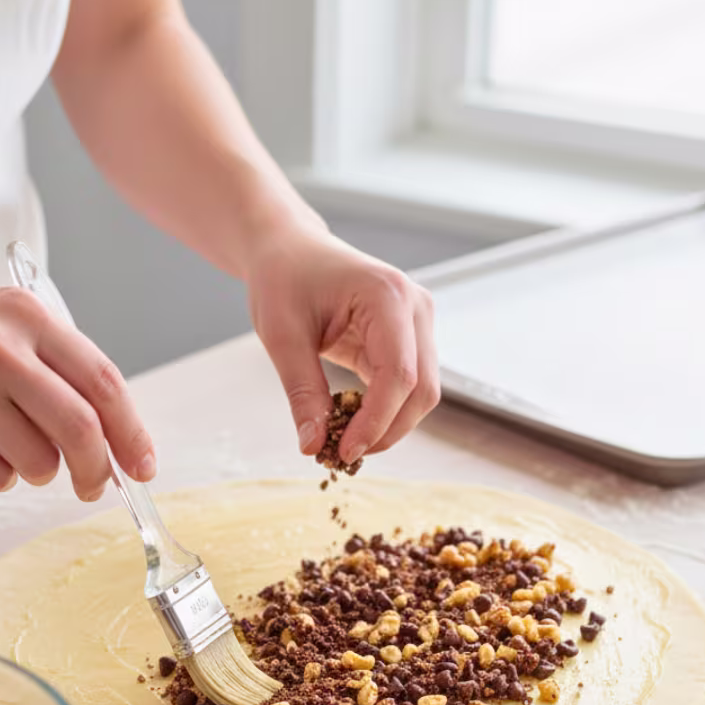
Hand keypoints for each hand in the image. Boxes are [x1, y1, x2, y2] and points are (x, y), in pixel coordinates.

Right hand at [0, 280, 155, 499]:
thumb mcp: (0, 321)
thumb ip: (56, 368)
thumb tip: (114, 438)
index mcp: (26, 317)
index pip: (104, 382)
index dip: (132, 431)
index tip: (142, 464)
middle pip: (81, 430)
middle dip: (98, 469)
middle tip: (93, 485)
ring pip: (39, 462)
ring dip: (37, 469)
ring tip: (5, 443)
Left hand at [247, 227, 439, 463]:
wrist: (288, 249)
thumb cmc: (283, 279)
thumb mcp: (282, 337)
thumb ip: (302, 392)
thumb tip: (314, 447)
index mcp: (387, 296)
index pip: (399, 374)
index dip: (377, 421)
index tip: (344, 451)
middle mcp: (415, 306)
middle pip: (422, 389)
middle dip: (387, 430)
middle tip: (342, 455)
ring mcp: (417, 321)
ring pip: (421, 392)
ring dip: (388, 424)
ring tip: (343, 441)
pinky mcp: (408, 337)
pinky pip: (406, 385)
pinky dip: (382, 410)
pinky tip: (350, 422)